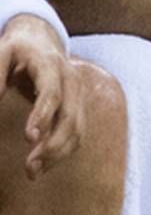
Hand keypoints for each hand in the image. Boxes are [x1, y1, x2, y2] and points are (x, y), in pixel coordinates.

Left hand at [0, 13, 81, 179]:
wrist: (41, 41)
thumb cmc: (17, 51)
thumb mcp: (2, 54)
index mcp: (51, 65)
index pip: (52, 93)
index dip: (42, 116)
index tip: (29, 138)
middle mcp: (71, 79)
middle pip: (70, 116)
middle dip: (53, 145)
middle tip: (29, 168)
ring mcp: (78, 93)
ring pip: (78, 128)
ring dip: (59, 153)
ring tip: (33, 173)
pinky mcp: (79, 106)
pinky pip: (78, 132)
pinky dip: (64, 151)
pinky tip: (44, 164)